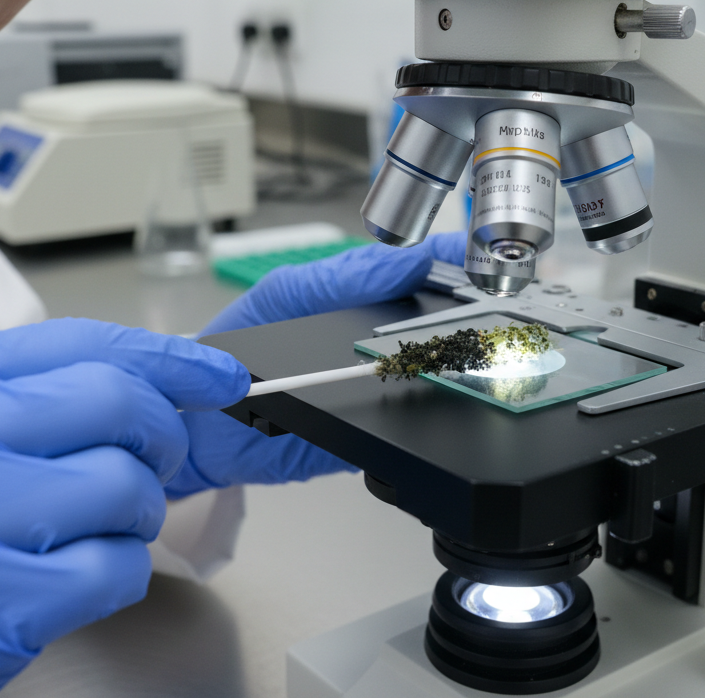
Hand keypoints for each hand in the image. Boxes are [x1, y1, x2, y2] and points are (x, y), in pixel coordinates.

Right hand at [0, 319, 247, 697]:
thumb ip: (16, 397)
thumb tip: (142, 379)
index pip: (78, 343)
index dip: (165, 356)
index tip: (216, 374)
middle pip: (115, 403)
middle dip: (161, 436)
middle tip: (152, 465)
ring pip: (123, 485)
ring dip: (140, 513)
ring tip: (104, 529)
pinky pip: (114, 567)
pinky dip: (120, 573)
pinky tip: (83, 577)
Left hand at [165, 232, 465, 495]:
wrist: (198, 425)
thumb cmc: (236, 345)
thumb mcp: (288, 293)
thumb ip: (344, 276)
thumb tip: (409, 261)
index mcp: (359, 300)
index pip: (424, 276)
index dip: (460, 268)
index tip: (490, 261)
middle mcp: (375, 347)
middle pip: (442, 330)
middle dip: (480, 319)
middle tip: (506, 306)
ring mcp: (374, 395)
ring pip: (435, 383)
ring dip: (462, 371)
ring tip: (489, 352)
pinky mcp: (365, 442)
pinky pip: (407, 436)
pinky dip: (431, 427)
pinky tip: (451, 405)